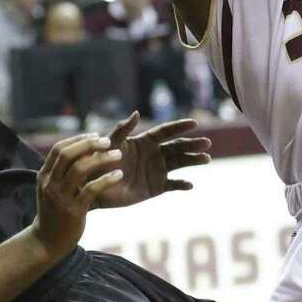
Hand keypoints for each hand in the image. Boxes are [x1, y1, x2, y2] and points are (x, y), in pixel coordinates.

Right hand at [31, 134, 123, 258]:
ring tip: (119, 155)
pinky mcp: (73, 211)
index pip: (59, 149)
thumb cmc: (54, 212)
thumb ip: (61, 172)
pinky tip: (119, 175)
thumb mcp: (52, 189)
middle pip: (68, 154)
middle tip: (109, 142)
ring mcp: (60, 197)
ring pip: (80, 169)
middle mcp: (50, 184)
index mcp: (44, 175)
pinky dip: (107, 179)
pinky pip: (92, 189)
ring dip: (102, 159)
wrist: (47, 242)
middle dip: (90, 144)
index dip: (79, 139)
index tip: (96, 135)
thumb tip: (82, 151)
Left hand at [94, 113, 211, 208]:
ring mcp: (157, 171)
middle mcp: (154, 154)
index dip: (180, 127)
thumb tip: (136, 113)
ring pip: (180, 163)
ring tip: (206, 159)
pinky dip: (182, 185)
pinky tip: (190, 185)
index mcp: (145, 142)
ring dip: (193, 160)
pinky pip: (173, 185)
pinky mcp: (156, 188)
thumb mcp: (110, 144)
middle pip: (178, 147)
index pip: (166, 132)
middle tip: (207, 143)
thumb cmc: (98, 163)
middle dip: (192, 144)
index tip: (194, 123)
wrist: (94, 188)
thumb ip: (122, 129)